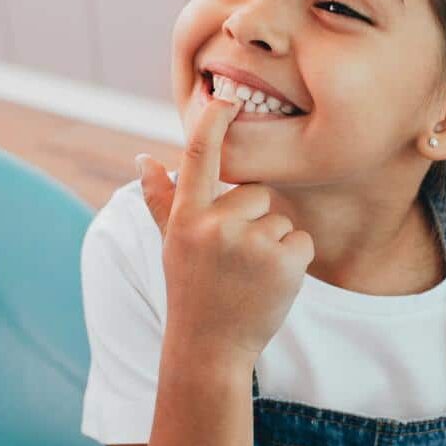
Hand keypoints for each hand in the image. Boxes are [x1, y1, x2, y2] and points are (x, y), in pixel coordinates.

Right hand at [137, 96, 314, 365]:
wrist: (209, 349)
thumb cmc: (191, 290)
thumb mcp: (171, 244)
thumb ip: (160, 200)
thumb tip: (143, 158)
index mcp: (187, 217)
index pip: (198, 156)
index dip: (213, 122)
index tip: (226, 96)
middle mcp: (215, 225)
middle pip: (257, 192)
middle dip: (254, 219)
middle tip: (235, 259)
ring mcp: (250, 243)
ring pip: (281, 219)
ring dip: (273, 244)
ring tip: (249, 276)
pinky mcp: (283, 261)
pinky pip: (302, 240)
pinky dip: (294, 260)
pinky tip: (271, 284)